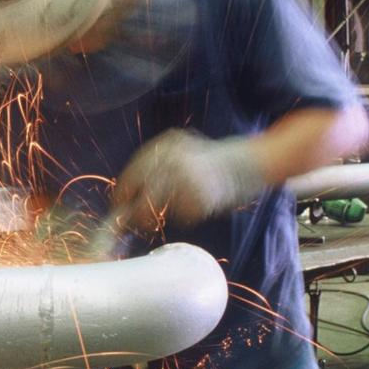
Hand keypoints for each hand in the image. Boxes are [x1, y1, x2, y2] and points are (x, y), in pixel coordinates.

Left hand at [111, 129, 265, 231]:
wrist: (249, 162)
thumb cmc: (211, 161)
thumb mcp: (180, 152)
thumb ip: (156, 168)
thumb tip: (128, 197)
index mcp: (165, 146)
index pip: (133, 173)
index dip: (123, 193)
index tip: (119, 205)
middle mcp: (173, 161)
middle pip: (142, 196)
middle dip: (136, 213)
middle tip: (137, 221)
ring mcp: (186, 180)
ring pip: (159, 210)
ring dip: (160, 218)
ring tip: (178, 210)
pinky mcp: (200, 198)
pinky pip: (183, 216)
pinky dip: (187, 216)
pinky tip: (201, 205)